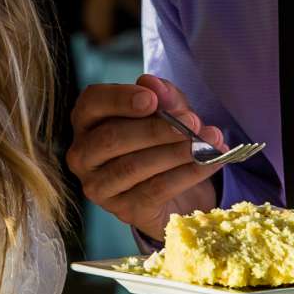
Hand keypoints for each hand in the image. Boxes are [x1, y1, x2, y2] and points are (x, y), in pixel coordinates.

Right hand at [67, 75, 230, 241]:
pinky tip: (210, 163)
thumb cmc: (163, 141)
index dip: (119, 99)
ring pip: (133, 166)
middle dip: (155, 129)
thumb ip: (162, 96)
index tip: (151, 99)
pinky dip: (187, 174)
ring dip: (175, 152)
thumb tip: (153, 83)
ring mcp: (99, 187)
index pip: (91, 103)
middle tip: (192, 121)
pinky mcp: (124, 210)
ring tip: (207, 143)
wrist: (179, 190)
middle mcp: (83, 155)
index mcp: (88, 121)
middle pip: (112, 138)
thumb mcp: (169, 112)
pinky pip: (155, 190)